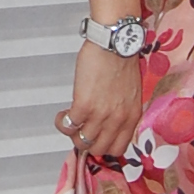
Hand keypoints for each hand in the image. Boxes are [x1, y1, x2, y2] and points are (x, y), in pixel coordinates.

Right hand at [57, 40, 142, 162]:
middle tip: (81, 130)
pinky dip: (62, 123)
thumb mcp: (131, 93)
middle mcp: (118, 120)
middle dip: (87, 143)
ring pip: (83, 142)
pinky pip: (69, 126)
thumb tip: (108, 121)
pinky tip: (62, 115)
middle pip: (99, 149)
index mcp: (131, 117)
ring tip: (70, 121)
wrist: (115, 44)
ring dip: (73, 134)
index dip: (104, 146)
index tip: (96, 139)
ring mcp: (101, 115)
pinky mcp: (84, 105)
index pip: (118, 148)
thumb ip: (122, 110)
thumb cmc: (122, 61)